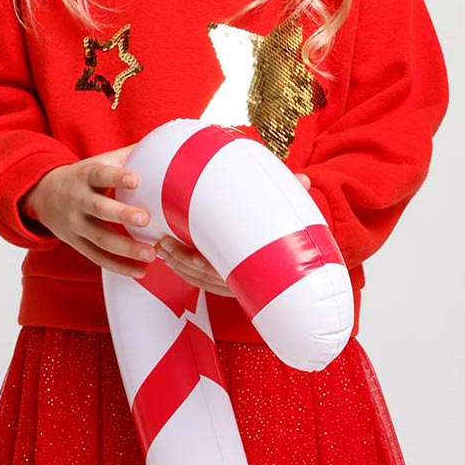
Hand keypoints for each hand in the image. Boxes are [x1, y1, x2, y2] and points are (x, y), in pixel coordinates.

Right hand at [23, 144, 158, 277]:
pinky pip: (98, 258)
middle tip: (145, 219)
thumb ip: (126, 156)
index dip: (116, 177)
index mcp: (85, 176)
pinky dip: (119, 267)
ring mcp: (75, 225)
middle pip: (99, 209)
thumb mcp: (97, 162)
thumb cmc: (83, 177)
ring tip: (150, 253)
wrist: (43, 195)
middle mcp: (78, 201)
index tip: (135, 179)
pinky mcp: (77, 244)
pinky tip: (140, 271)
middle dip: (121, 215)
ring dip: (126, 248)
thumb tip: (162, 145)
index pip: (99, 175)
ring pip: (100, 239)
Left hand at [157, 171, 315, 298]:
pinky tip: (169, 258)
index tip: (196, 258)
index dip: (211, 268)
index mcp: (257, 269)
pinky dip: (183, 271)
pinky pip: (200, 282)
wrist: (297, 264)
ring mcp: (233, 285)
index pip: (230, 273)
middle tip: (164, 243)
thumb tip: (304, 179)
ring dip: (177, 265)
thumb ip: (295, 199)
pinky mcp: (226, 284)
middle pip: (207, 277)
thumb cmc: (292, 238)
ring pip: (200, 280)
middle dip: (183, 261)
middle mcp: (244, 281)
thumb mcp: (293, 219)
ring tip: (160, 247)